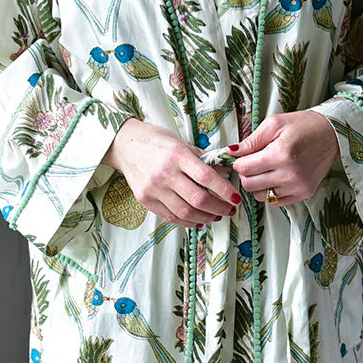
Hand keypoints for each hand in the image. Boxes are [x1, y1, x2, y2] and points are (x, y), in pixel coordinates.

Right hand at [103, 120, 239, 227]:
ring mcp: (154, 188)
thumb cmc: (156, 141)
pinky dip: (188, 221)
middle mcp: (165, 173)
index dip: (224, 190)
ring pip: (185, 211)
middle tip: (229, 209)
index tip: (236, 198)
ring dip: (206, 217)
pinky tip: (198, 220)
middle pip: (198, 198)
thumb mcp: (182, 143)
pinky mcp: (145, 200)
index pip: (206, 177)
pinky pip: (170, 216)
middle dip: (219, 207)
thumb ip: (203, 159)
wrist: (126, 145)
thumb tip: (226, 172)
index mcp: (177, 155)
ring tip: (216, 216)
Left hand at [231, 111, 339, 204]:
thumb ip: (251, 140)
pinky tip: (276, 177)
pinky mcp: (304, 194)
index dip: (238, 163)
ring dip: (257, 184)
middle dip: (246, 174)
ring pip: (260, 196)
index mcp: (281, 154)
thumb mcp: (274, 124)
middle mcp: (290, 174)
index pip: (245, 169)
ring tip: (266, 169)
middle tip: (252, 162)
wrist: (332, 134)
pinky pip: (275, 201)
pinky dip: (270, 191)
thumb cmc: (302, 125)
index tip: (241, 157)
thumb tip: (230, 152)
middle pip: (250, 185)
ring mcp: (298, 187)